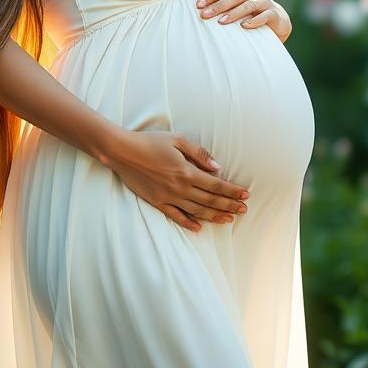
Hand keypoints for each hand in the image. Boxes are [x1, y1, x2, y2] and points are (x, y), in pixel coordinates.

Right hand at [101, 128, 249, 232]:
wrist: (122, 152)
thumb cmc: (150, 142)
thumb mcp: (177, 140)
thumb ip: (199, 153)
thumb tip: (217, 167)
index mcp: (186, 171)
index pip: (216, 185)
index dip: (232, 191)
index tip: (245, 195)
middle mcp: (179, 188)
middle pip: (210, 201)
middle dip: (229, 205)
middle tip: (244, 210)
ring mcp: (168, 197)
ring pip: (197, 211)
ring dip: (215, 216)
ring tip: (229, 220)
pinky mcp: (157, 202)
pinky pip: (176, 216)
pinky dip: (189, 223)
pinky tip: (200, 227)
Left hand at [196, 0, 291, 41]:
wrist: (273, 18)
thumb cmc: (247, 5)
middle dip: (217, 2)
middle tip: (203, 12)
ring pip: (247, 5)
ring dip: (232, 13)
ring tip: (220, 22)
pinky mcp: (272, 13)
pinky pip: (263, 16)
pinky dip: (253, 21)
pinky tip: (243, 26)